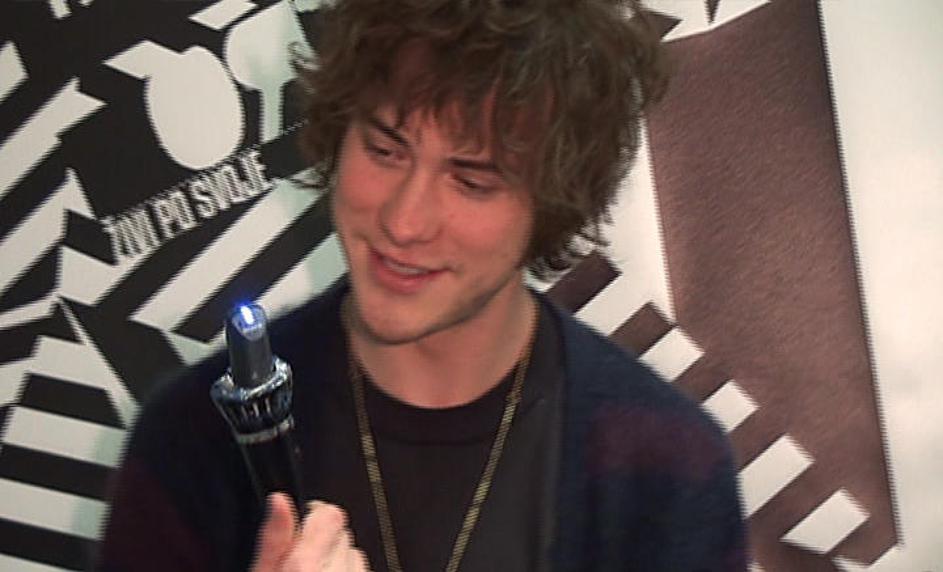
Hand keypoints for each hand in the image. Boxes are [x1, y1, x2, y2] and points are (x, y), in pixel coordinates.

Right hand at [252, 493, 370, 570]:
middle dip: (323, 545)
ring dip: (337, 563)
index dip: (314, 517)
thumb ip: (272, 541)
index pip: (330, 513)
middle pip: (341, 534)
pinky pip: (362, 571)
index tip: (302, 529)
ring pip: (353, 556)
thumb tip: (278, 499)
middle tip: (301, 565)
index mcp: (304, 566)